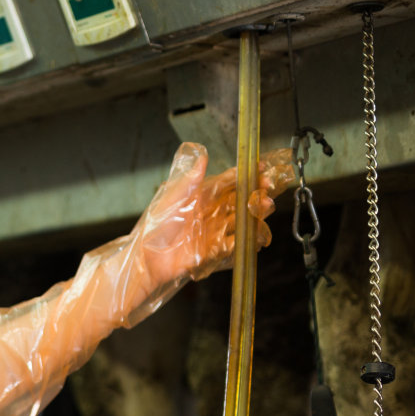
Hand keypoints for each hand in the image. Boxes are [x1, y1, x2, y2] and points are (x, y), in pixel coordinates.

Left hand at [133, 143, 294, 290]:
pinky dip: (246, 240)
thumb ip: (189, 180)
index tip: (260, 168)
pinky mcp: (213, 251)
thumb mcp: (172, 198)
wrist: (147, 259)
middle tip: (267, 189)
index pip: (228, 182)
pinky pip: (235, 244)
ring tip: (264, 208)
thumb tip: (202, 156)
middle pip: (240, 200)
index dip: (245, 175)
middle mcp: (210, 212)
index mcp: (201, 196)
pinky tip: (256, 235)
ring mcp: (213, 231)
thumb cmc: (155, 227)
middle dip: (256, 193)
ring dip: (255, 214)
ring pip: (241, 220)